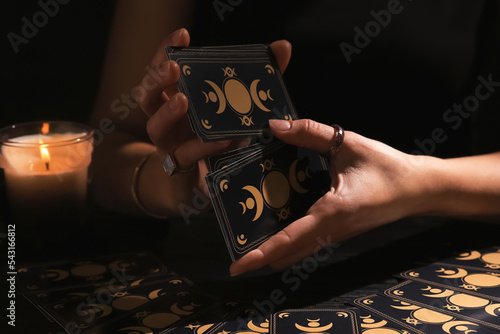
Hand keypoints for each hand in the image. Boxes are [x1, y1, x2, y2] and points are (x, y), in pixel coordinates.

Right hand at [135, 28, 292, 213]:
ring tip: (182, 99)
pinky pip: (185, 158)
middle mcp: (168, 122)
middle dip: (157, 78)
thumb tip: (282, 48)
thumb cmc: (220, 143)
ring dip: (167, 112)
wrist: (207, 191)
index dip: (166, 51)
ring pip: (155, 127)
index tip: (182, 36)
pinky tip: (221, 140)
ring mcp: (170, 146)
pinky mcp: (180, 171)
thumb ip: (259, 79)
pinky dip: (202, 147)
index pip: (163, 71)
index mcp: (177, 101)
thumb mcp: (237, 111)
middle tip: (174, 67)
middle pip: (147, 95)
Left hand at [230, 119, 426, 275]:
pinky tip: (275, 231)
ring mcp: (336, 236)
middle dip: (260, 258)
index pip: (289, 238)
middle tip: (234, 258)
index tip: (237, 266)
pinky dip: (288, 245)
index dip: (260, 253)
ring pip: (298, 253)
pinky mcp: (339, 232)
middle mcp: (332, 231)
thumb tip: (275, 126)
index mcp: (332, 212)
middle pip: (288, 254)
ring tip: (247, 246)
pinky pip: (308, 245)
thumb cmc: (386, 167)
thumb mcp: (348, 144)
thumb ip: (310, 132)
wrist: (418, 188)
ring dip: (273, 253)